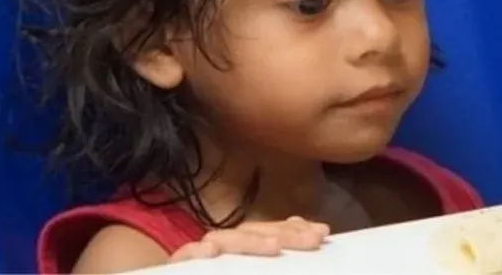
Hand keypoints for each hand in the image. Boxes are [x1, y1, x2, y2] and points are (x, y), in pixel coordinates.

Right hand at [169, 216, 328, 261]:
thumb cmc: (216, 273)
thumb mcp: (251, 270)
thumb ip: (270, 265)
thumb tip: (309, 239)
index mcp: (242, 252)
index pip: (269, 235)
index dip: (295, 230)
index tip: (323, 233)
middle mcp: (221, 249)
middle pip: (253, 232)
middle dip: (284, 233)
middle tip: (313, 238)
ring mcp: (199, 256)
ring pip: (223, 239)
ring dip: (249, 241)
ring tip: (274, 247)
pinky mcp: (179, 265)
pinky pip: (185, 256)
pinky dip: (195, 252)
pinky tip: (209, 251)